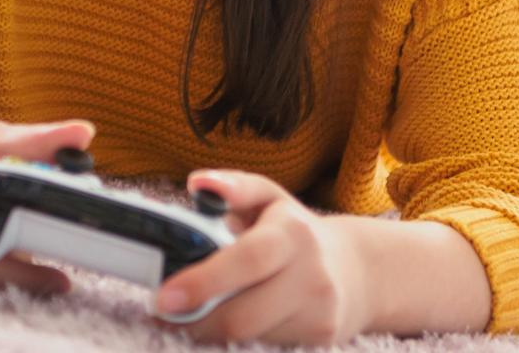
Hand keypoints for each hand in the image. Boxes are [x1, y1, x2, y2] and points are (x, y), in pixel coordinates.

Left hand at [155, 169, 371, 345]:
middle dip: (196, 320)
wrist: (354, 269)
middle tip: (165, 312)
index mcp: (293, 232)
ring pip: (251, 337)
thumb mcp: (267, 196)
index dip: (204, 281)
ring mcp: (319, 314)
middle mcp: (312, 275)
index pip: (247, 260)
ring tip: (192, 315)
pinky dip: (238, 341)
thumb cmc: (293, 228)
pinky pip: (265, 347)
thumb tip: (196, 182)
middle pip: (245, 314)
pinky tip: (225, 325)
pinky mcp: (320, 342)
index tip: (164, 296)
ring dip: (213, 332)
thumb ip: (233, 187)